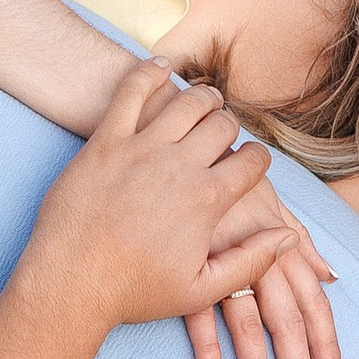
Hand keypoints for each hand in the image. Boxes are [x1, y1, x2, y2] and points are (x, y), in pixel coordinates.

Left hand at [25, 64, 287, 338]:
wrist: (69, 283)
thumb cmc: (134, 291)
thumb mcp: (201, 290)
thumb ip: (252, 261)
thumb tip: (288, 236)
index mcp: (207, 199)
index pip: (252, 160)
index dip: (257, 159)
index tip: (251, 162)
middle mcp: (180, 165)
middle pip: (223, 125)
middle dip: (230, 126)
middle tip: (224, 132)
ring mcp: (141, 148)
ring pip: (187, 102)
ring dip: (203, 97)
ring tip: (205, 101)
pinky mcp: (106, 140)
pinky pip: (131, 91)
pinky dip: (150, 73)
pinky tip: (161, 67)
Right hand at [186, 174, 344, 358]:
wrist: (183, 145)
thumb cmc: (229, 177)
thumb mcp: (271, 202)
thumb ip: (302, 241)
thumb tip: (334, 275)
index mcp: (283, 244)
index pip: (314, 303)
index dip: (327, 344)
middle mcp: (261, 254)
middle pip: (289, 322)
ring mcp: (225, 260)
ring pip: (250, 325)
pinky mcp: (189, 264)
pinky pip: (200, 312)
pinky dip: (209, 347)